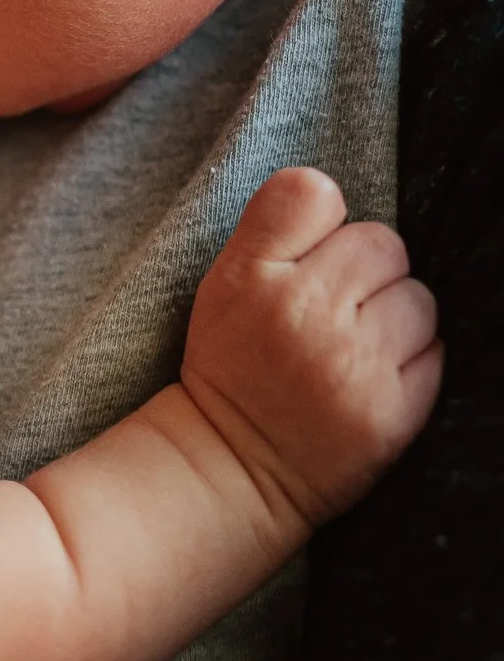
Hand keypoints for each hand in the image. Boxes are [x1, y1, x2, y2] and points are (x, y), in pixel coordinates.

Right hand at [181, 168, 442, 527]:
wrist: (232, 469)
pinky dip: (413, 363)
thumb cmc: (233, 366)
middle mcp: (305, 315)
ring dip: (398, 318)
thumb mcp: (225, 282)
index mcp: (257, 276)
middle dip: (369, 273)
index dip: (325, 225)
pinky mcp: (390, 414)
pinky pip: (435, 355)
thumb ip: (274, 223)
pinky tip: (374, 379)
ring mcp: (353, 366)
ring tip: (358, 347)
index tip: (314, 257)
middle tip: (338, 311)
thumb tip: (337, 191)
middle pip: (383, 246)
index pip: (317, 194)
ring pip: (418, 299)